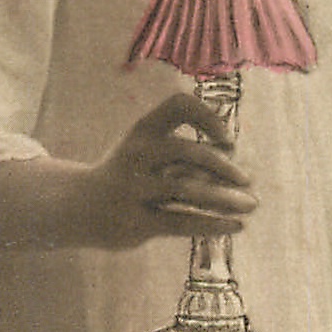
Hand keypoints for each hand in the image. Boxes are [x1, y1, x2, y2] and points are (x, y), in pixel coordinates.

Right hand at [80, 93, 257, 249]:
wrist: (79, 207)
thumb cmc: (130, 176)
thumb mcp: (152, 156)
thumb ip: (190, 159)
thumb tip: (243, 175)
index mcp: (142, 130)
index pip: (178, 106)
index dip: (208, 117)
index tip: (227, 140)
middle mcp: (136, 154)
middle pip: (187, 152)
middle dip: (223, 167)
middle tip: (247, 180)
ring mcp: (133, 189)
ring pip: (187, 190)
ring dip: (225, 198)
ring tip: (252, 205)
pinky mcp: (135, 222)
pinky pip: (181, 222)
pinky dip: (213, 224)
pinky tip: (237, 226)